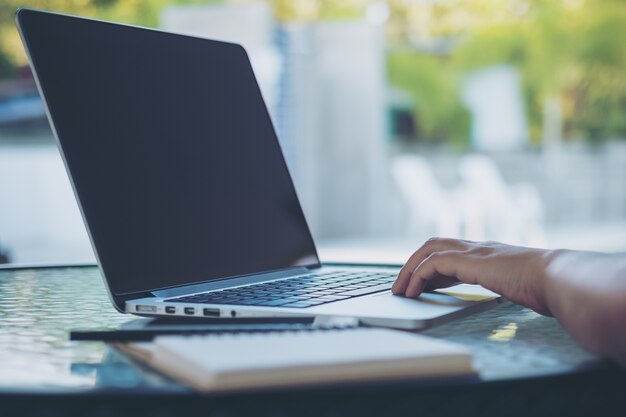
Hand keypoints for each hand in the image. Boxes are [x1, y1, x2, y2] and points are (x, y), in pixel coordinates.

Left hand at [391, 238, 554, 314]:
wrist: (558, 279)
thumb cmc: (547, 286)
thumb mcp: (521, 285)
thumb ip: (510, 286)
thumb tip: (518, 297)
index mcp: (489, 253)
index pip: (451, 252)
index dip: (432, 266)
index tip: (421, 284)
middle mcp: (478, 248)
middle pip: (434, 244)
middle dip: (413, 264)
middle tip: (401, 285)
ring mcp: (474, 251)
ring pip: (429, 250)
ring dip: (409, 270)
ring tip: (399, 291)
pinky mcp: (470, 261)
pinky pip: (433, 263)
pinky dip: (418, 276)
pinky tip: (412, 292)